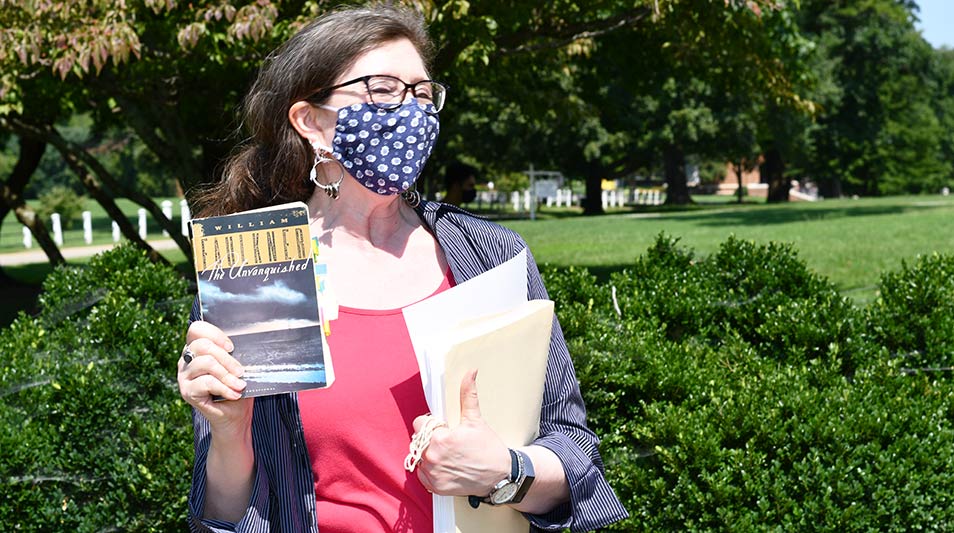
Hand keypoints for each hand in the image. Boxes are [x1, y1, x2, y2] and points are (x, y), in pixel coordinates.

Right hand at [177, 320, 251, 437]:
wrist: (235, 416)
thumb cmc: (237, 387)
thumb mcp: (237, 366)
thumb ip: (234, 353)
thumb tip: (245, 342)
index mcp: (196, 349)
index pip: (197, 329)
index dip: (215, 334)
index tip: (232, 347)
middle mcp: (186, 360)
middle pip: (203, 345)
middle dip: (227, 358)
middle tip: (241, 371)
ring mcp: (184, 376)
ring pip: (206, 363)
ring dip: (227, 374)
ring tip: (239, 384)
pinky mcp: (187, 392)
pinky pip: (207, 382)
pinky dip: (225, 388)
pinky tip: (235, 394)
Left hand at [412, 369, 510, 495]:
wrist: (500, 476)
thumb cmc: (488, 447)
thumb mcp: (476, 420)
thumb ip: (468, 395)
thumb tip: (470, 371)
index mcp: (440, 439)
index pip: (419, 424)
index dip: (431, 425)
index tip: (445, 429)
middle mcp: (432, 458)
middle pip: (418, 441)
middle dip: (430, 439)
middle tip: (451, 443)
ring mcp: (433, 475)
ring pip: (420, 458)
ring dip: (430, 455)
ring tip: (450, 455)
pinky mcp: (435, 488)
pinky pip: (424, 475)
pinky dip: (432, 471)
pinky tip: (448, 467)